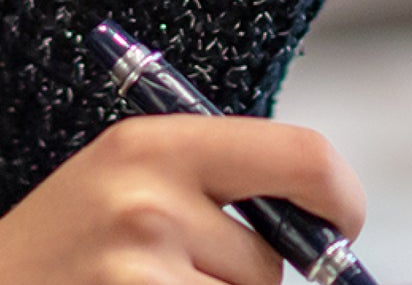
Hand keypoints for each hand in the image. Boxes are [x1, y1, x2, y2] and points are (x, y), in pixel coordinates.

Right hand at [0, 114, 364, 284]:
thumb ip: (218, 179)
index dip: (341, 197)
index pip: (302, 156)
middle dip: (250, 280)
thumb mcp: (130, 173)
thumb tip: (331, 218)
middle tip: (189, 274)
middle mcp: (150, 202)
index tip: (342, 224)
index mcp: (157, 141)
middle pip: (271, 261)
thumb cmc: (69, 241)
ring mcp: (140, 274)